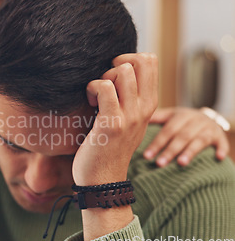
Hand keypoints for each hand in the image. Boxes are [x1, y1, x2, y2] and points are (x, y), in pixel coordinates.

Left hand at [73, 53, 157, 240]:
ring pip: (123, 70)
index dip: (129, 59)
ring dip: (104, 77)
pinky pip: (104, 87)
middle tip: (105, 82)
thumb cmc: (108, 148)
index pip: (150, 61)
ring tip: (96, 96)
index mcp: (148, 105)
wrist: (103, 181)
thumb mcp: (127, 121)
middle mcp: (144, 108)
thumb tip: (117, 72)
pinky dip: (93, 88)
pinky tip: (90, 103)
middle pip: (141, 60)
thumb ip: (128, 99)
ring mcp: (130, 116)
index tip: (113, 77)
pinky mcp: (112, 124)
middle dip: (118, 62)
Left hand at [144, 107, 229, 166]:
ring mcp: (209, 128)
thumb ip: (155, 118)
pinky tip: (218, 158)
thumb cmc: (182, 120)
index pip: (167, 130)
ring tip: (181, 163)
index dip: (157, 143)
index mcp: (181, 115)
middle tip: (159, 164)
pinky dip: (222, 149)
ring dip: (191, 152)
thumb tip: (135, 119)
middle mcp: (196, 120)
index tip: (147, 156)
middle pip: (182, 136)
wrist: (208, 117)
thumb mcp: (170, 116)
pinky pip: (222, 143)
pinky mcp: (220, 136)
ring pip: (200, 140)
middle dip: (170, 151)